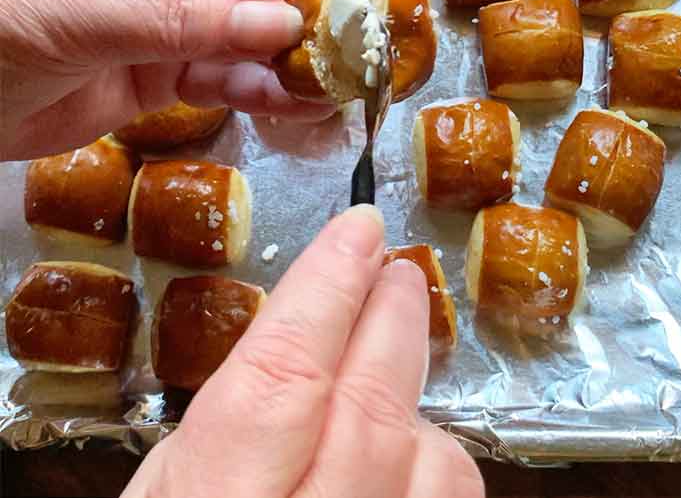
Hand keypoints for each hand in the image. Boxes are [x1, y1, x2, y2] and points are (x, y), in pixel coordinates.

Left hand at [0, 0, 382, 159]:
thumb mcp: (82, 2)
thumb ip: (185, 13)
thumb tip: (283, 25)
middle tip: (369, 22)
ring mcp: (163, 8)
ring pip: (249, 20)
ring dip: (294, 49)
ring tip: (341, 76)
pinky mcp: (160, 67)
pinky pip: (226, 72)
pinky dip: (261, 89)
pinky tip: (293, 106)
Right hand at [122, 205, 483, 497]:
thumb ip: (222, 432)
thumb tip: (293, 344)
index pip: (283, 376)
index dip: (327, 288)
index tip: (360, 229)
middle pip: (373, 411)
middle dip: (392, 320)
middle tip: (398, 268)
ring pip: (435, 468)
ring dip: (414, 407)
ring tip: (384, 380)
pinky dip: (433, 474)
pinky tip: (400, 467)